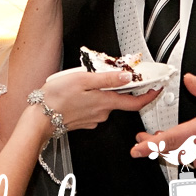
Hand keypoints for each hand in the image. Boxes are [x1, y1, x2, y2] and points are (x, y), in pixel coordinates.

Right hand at [39, 70, 158, 130]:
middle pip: (119, 99)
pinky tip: (78, 93)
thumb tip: (127, 77)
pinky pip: (94, 108)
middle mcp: (102, 113)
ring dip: (101, 92)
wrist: (39, 118)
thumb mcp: (83, 80)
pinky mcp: (84, 121)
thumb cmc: (56, 98)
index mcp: (105, 102)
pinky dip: (92, 99)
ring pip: (105, 103)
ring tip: (85, 81)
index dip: (149, 96)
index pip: (136, 102)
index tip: (157, 88)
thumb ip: (107, 79)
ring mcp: (93, 119)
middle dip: (117, 86)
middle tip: (106, 73)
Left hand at [129, 74, 195, 172]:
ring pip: (182, 158)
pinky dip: (187, 155)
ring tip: (162, 141)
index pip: (171, 140)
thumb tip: (189, 80)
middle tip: (143, 141)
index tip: (138, 148)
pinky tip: (187, 147)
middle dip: (153, 147)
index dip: (151, 145)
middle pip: (171, 152)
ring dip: (170, 150)